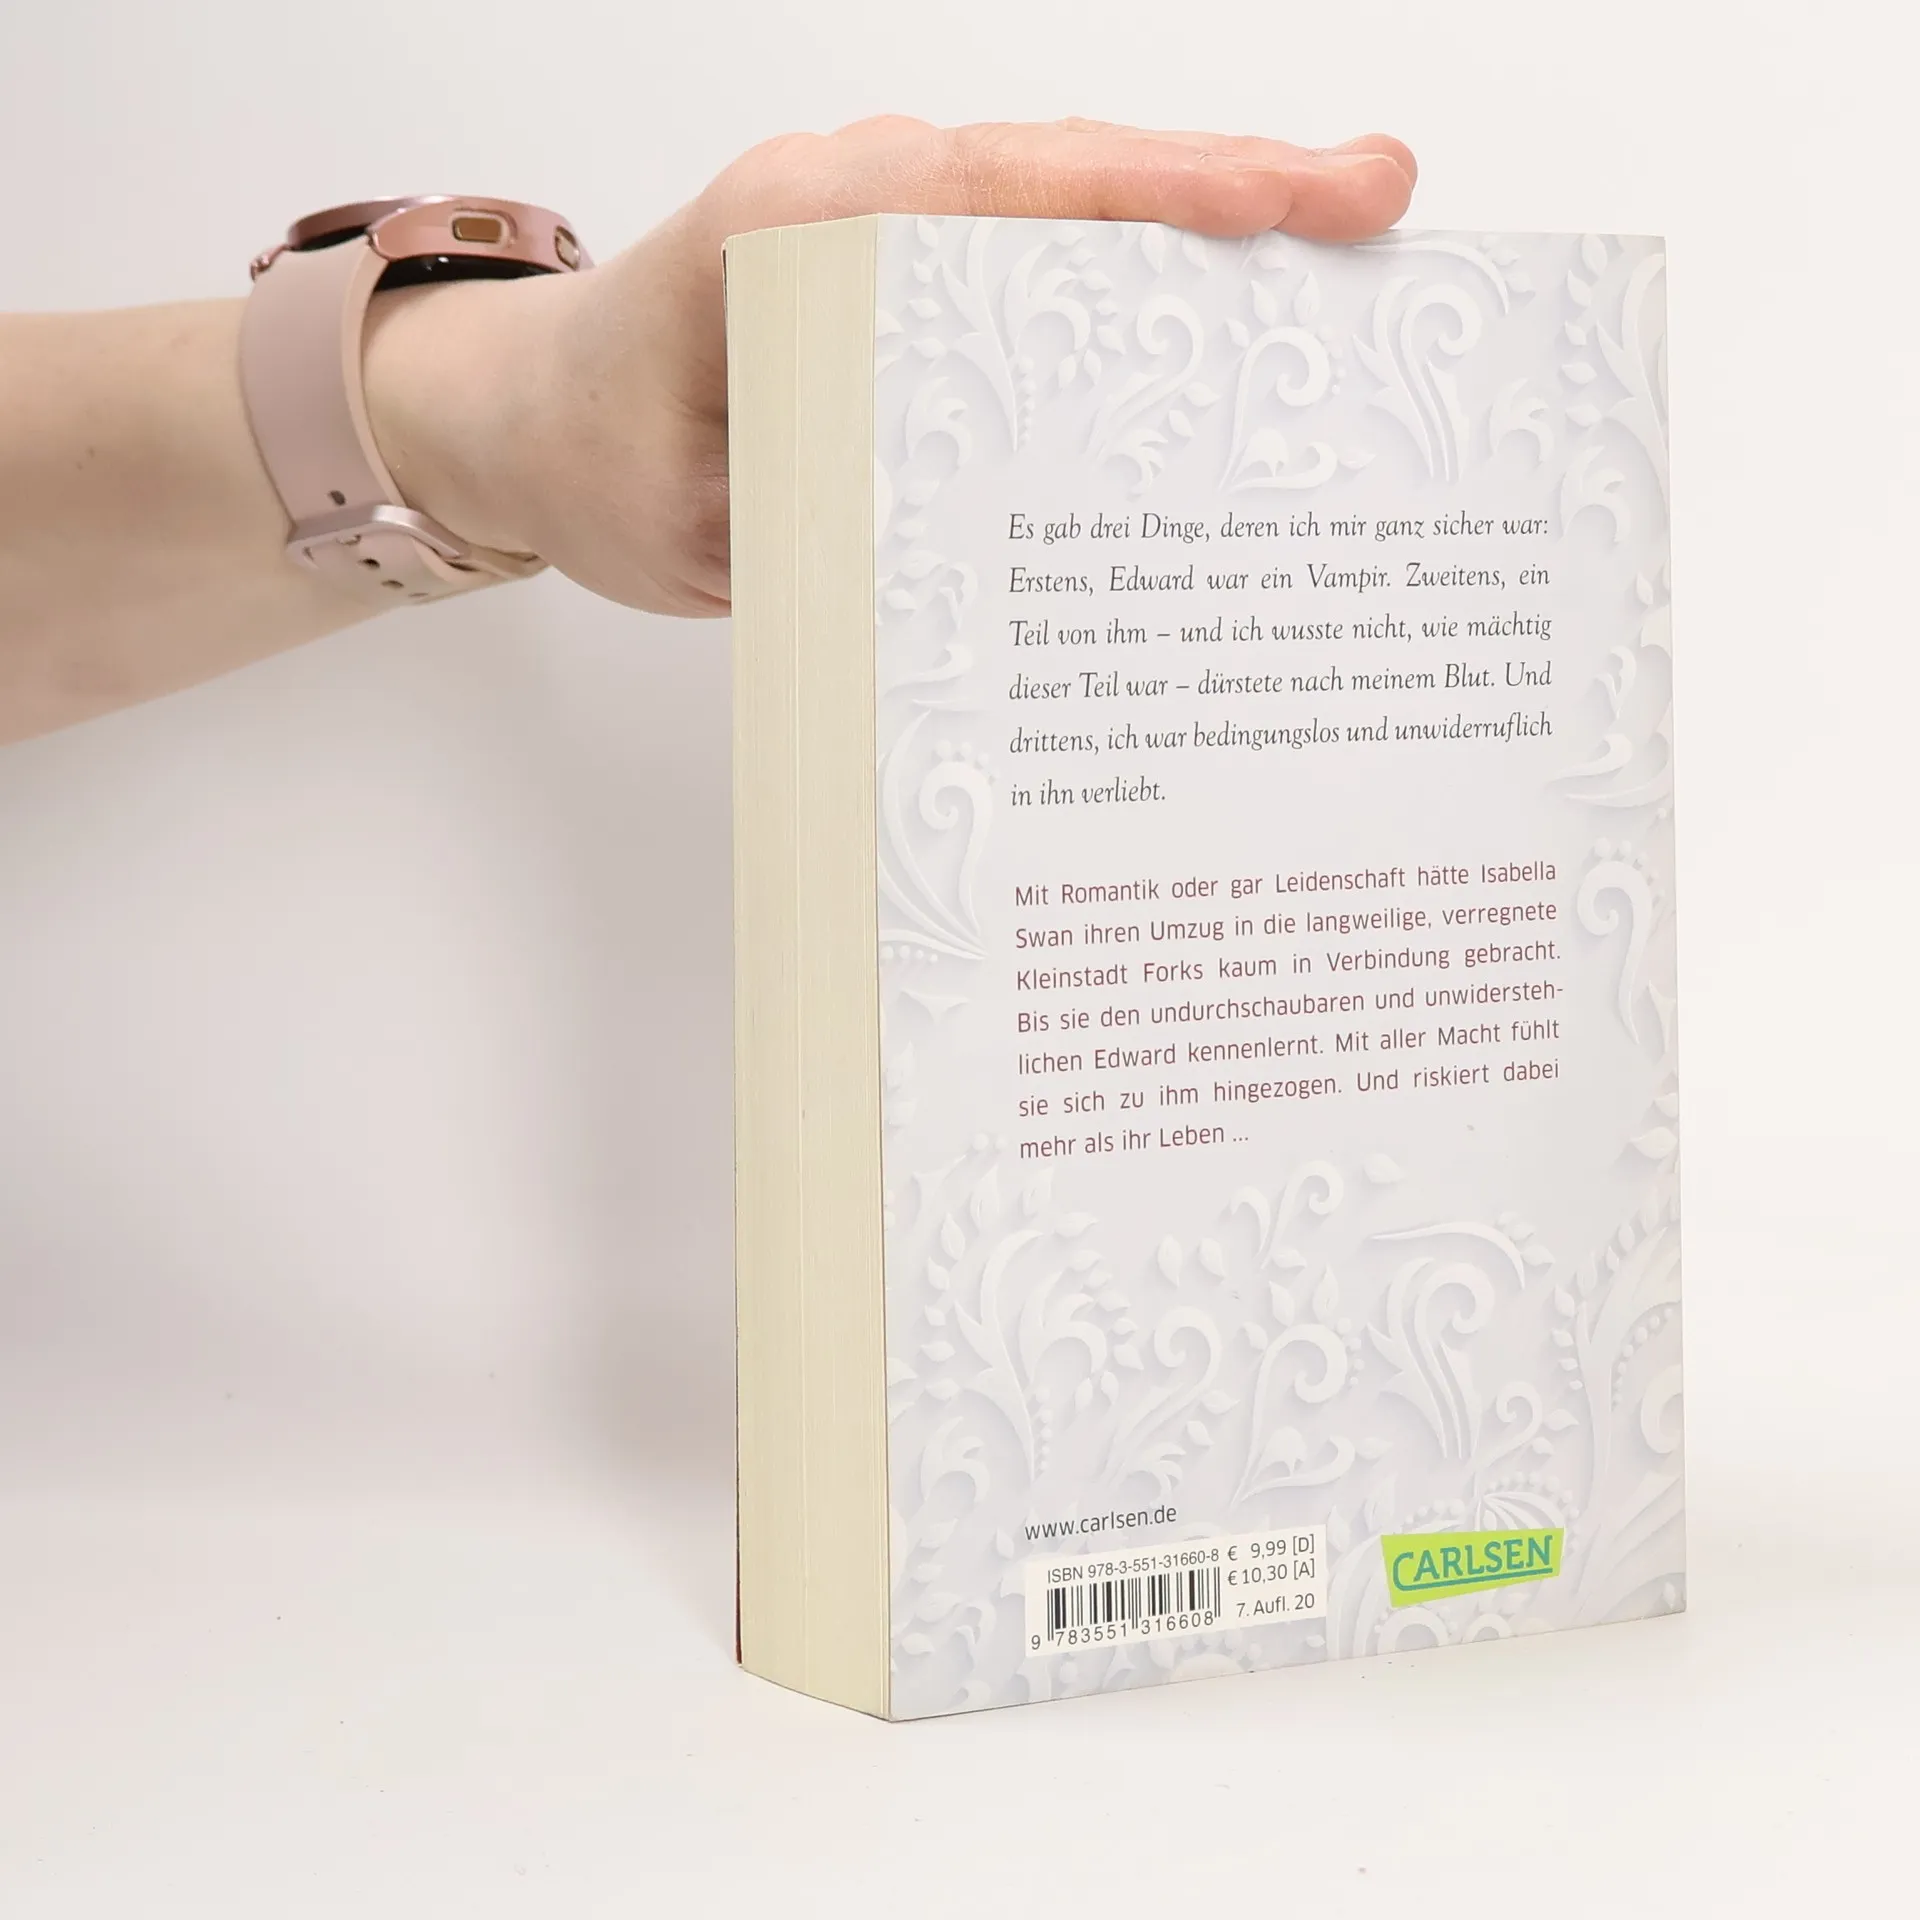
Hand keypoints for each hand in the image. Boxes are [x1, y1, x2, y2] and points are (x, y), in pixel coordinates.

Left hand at [363, 117, 1415, 618]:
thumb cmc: (595, 459)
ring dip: (1197, 231)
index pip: (1008, 190)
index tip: (1296, 203)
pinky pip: (1028, 267)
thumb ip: (827, 520)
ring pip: (1063, 212)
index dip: (1163, 195)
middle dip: (1231, 189)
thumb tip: (986, 555)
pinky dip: (1129, 279)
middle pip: (1068, 178)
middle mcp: (852, 202)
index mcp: (797, 229)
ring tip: (1338, 253)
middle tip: (1377, 206)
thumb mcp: (694, 521)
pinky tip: (1219, 321)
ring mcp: (881, 232)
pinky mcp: (898, 284)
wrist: (527, 426)